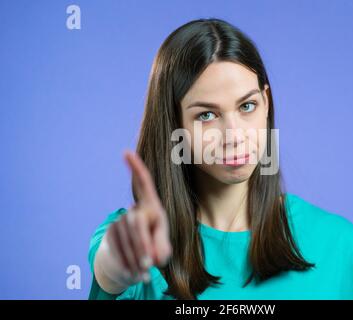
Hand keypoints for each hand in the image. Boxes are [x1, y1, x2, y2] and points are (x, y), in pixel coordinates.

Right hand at [102, 150, 171, 284]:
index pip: (144, 184)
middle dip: (143, 245)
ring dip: (135, 258)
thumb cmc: (155, 248)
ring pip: (125, 237)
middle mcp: (134, 210)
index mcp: (151, 206)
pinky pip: (117, 247)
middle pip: (135, 222)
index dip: (136, 168)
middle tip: (149, 265)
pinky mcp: (111, 233)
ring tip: (143, 274)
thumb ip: (162, 248)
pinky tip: (133, 273)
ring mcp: (120, 220)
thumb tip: (153, 255)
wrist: (136, 260)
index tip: (125, 152)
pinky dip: (126, 263)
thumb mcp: (164, 247)